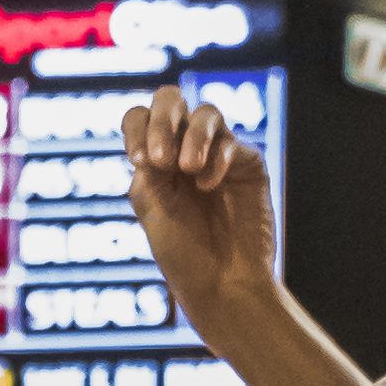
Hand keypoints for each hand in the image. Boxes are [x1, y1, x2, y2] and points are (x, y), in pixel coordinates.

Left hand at [126, 85, 281, 330]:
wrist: (222, 285)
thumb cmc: (183, 254)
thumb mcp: (151, 207)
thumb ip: (149, 167)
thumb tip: (156, 133)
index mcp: (154, 158)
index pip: (139, 118)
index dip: (137, 128)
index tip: (138, 161)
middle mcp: (185, 149)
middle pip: (172, 100)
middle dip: (163, 119)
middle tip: (161, 159)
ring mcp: (218, 155)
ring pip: (207, 113)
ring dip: (193, 135)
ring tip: (186, 168)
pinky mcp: (247, 166)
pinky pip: (232, 144)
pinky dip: (216, 159)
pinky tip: (207, 185)